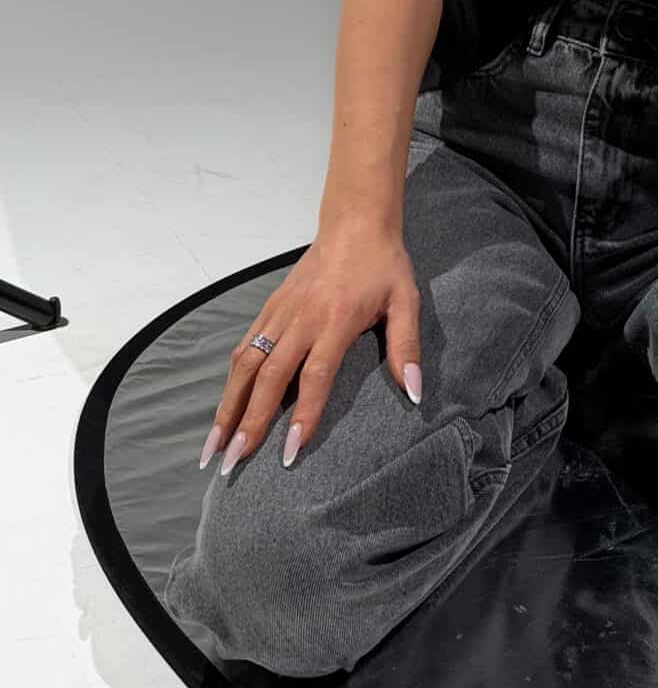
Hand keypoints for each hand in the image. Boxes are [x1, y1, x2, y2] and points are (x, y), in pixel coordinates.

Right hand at [198, 223, 422, 476]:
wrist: (355, 222)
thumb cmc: (384, 265)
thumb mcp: (406, 300)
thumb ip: (406, 347)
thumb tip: (414, 391)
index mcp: (336, 320)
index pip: (314, 376)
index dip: (302, 416)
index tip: (288, 453)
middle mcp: (301, 319)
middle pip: (268, 378)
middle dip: (248, 424)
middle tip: (230, 465)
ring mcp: (280, 312)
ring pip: (246, 365)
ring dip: (227, 407)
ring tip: (213, 446)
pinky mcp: (270, 307)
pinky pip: (245, 347)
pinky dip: (231, 380)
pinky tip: (224, 407)